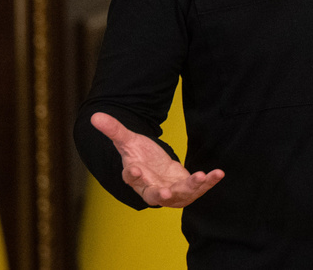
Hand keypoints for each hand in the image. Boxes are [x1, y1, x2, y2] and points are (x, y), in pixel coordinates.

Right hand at [90, 112, 224, 207]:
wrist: (155, 167)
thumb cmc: (139, 155)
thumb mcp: (128, 140)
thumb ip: (114, 130)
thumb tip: (94, 115)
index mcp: (136, 177)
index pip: (132, 178)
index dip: (134, 175)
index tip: (137, 170)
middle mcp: (152, 189)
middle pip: (154, 196)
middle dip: (160, 196)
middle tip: (164, 195)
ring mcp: (171, 192)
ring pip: (180, 194)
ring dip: (191, 187)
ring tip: (201, 176)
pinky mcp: (187, 190)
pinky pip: (199, 188)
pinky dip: (209, 182)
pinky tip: (218, 173)